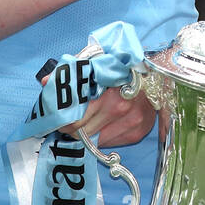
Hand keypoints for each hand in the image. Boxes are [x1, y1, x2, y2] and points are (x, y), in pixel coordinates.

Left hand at [39, 74, 156, 148]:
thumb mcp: (97, 60)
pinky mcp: (137, 132)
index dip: (61, 118)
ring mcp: (131, 122)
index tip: (54, 117)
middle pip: (81, 131)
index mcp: (107, 89)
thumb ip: (73, 71)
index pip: (74, 117)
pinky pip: (108, 143)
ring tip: (81, 124)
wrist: (158, 72)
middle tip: (64, 122)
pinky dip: (101, 137)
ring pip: (94, 141)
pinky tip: (100, 125)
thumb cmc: (122, 66)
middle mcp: (121, 108)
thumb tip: (46, 83)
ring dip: (85, 134)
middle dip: (69, 128)